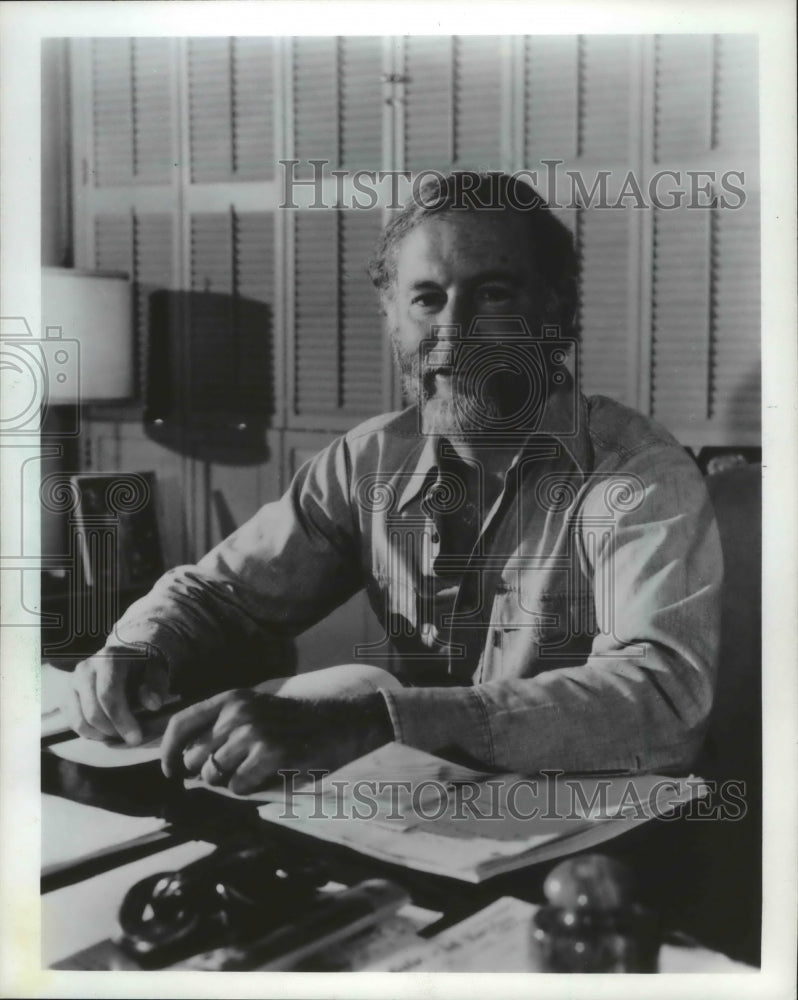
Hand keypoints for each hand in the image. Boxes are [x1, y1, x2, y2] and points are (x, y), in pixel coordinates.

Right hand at [61, 650, 169, 744]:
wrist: (127, 659)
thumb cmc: (143, 668)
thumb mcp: (157, 672)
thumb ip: (156, 686)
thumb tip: (152, 704)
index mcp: (109, 658)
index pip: (109, 694)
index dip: (121, 719)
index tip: (136, 737)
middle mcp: (86, 668)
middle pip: (93, 710)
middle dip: (112, 730)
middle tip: (130, 739)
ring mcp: (72, 681)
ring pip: (79, 719)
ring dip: (100, 734)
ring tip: (118, 735)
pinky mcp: (66, 695)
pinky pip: (72, 721)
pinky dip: (88, 733)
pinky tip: (105, 732)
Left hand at [161, 687, 391, 793]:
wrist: (340, 720)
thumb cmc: (295, 722)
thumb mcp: (255, 710)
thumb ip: (221, 728)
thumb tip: (186, 763)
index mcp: (231, 698)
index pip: (180, 724)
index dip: (168, 752)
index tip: (171, 771)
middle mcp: (238, 712)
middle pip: (194, 757)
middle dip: (207, 772)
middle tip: (233, 770)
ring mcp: (254, 732)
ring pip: (214, 775)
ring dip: (230, 781)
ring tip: (255, 769)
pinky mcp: (271, 753)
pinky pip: (238, 786)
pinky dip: (249, 788)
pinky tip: (268, 775)